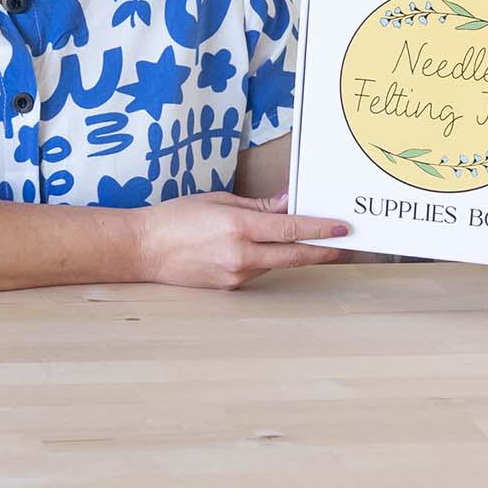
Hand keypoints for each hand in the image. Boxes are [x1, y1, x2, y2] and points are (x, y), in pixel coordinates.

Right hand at [132, 190, 349, 289]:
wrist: (143, 249)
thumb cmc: (175, 218)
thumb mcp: (217, 201)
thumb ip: (256, 206)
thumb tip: (286, 203)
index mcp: (237, 227)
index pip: (290, 229)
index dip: (319, 230)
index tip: (341, 228)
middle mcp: (240, 254)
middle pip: (293, 255)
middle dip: (322, 250)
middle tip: (345, 245)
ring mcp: (235, 275)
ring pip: (276, 262)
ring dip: (292, 252)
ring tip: (307, 240)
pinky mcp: (229, 287)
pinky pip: (258, 270)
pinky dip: (267, 258)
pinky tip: (265, 249)